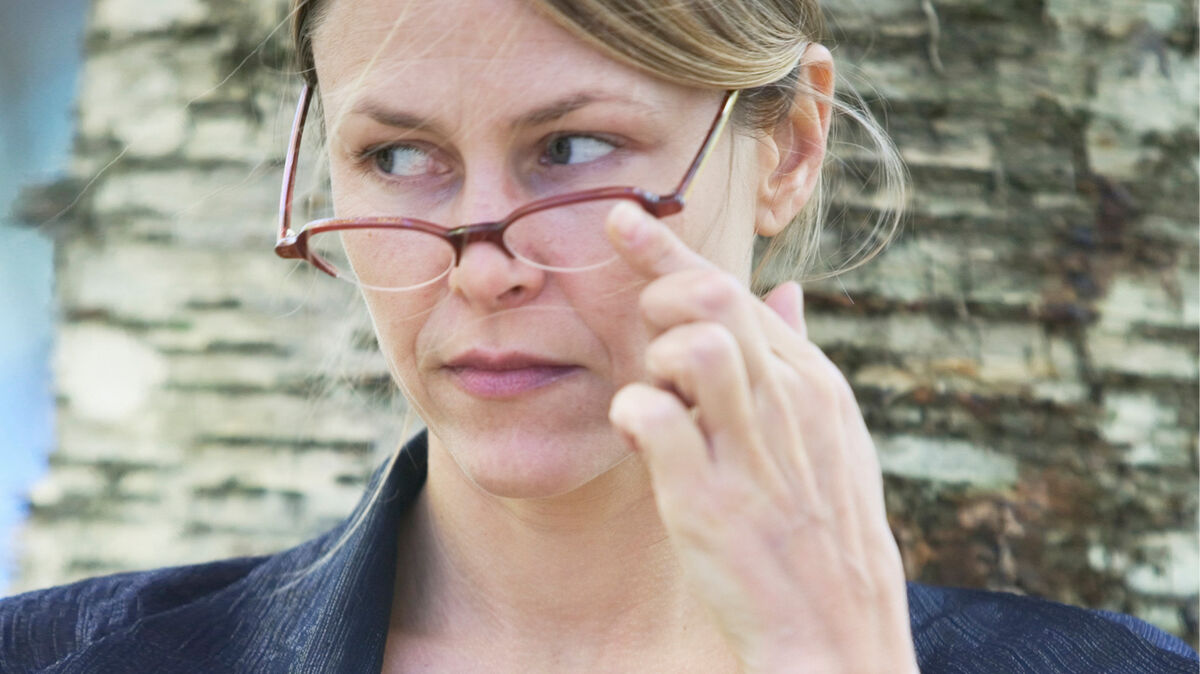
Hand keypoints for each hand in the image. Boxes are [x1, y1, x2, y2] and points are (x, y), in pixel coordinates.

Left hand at [605, 202, 917, 672]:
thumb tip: (784, 291)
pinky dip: (631, 416)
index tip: (622, 219)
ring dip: (655, 360)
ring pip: (693, 341)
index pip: (736, 287)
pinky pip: (650, 415)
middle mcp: (787, 402)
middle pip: (712, 295)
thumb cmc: (821, 535)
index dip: (668, 249)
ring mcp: (751, 449)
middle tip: (648, 336)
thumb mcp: (830, 438)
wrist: (836, 636)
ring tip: (660, 401)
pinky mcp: (709, 500)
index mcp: (812, 383)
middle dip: (657, 295)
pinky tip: (642, 441)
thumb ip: (798, 360)